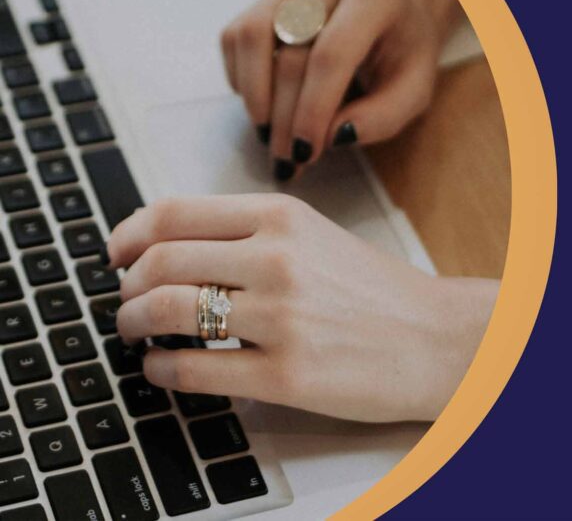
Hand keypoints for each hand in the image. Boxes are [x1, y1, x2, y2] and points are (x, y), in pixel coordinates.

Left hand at [108, 194, 496, 422]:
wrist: (439, 338)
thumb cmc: (379, 294)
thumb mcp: (318, 238)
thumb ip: (252, 234)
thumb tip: (169, 247)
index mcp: (284, 217)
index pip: (174, 213)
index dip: (129, 234)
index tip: (116, 253)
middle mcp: (279, 260)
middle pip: (160, 262)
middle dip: (127, 287)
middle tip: (126, 301)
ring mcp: (282, 317)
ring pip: (167, 312)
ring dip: (133, 324)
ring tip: (137, 334)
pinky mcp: (286, 373)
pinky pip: (193, 370)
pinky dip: (160, 371)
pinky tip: (163, 370)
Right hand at [221, 0, 452, 179]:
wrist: (396, 9)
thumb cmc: (404, 52)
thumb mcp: (414, 90)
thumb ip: (382, 117)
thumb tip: (333, 136)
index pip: (331, 53)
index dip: (312, 108)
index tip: (305, 152)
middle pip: (291, 50)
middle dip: (284, 114)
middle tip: (286, 158)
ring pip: (252, 36)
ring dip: (255, 96)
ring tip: (270, 136)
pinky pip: (236, 36)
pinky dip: (242, 78)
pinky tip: (264, 106)